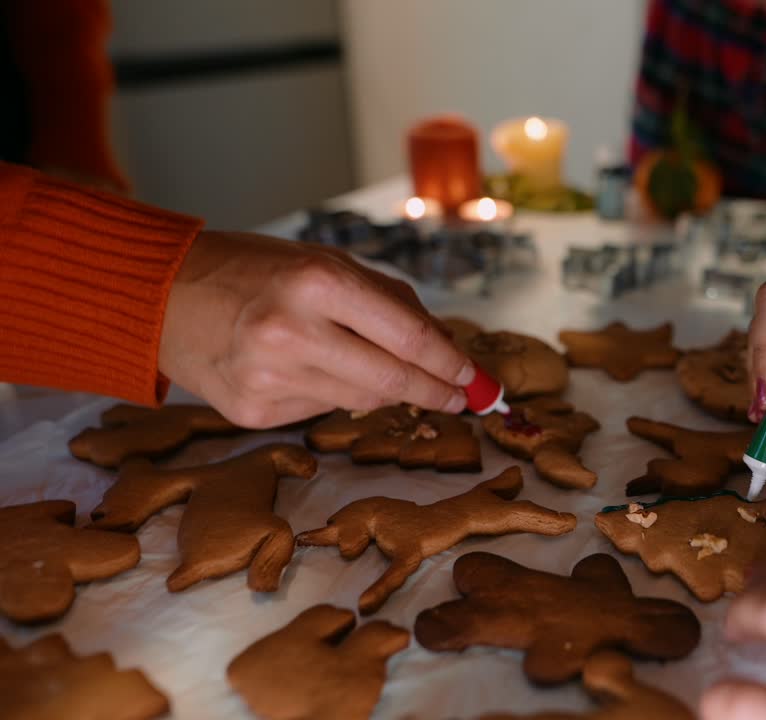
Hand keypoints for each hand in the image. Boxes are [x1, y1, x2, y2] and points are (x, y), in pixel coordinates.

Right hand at [159, 231, 473, 427]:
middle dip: (436, 391)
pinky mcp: (252, 411)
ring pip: (361, 400)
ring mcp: (270, 377)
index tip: (472, 376)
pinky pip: (321, 409)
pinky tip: (316, 373)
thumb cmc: (256, 271)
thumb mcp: (326, 263)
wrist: (164, 297)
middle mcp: (292, 332)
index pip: (407, 335)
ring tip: (396, 379)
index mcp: (317, 282)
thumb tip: (443, 347)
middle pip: (392, 380)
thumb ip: (388, 302)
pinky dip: (336, 394)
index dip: (448, 361)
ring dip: (390, 394)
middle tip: (460, 396)